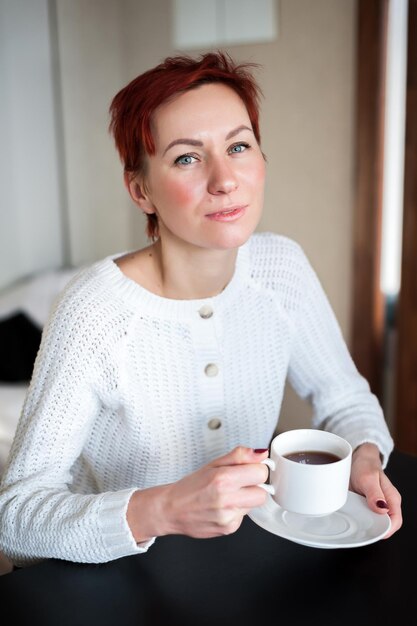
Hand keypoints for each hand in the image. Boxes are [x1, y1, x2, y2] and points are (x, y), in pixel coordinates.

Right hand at [127, 447, 268, 542]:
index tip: (248, 469)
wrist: (170, 509)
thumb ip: (239, 456)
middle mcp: (227, 500)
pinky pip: (244, 516)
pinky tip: (222, 506)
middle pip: (263, 493)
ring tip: (227, 495)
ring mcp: (228, 517)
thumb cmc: (189, 486)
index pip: (261, 473)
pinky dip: (237, 510)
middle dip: (254, 486)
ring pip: (254, 505)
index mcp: (223, 479)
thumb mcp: (213, 464)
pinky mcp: (229, 529)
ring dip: (245, 498)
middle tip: (239, 483)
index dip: (255, 469)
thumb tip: (260, 454)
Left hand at [349, 443, 401, 537]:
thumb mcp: (368, 477)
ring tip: (353, 522)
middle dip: (373, 529)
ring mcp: (375, 505)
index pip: (395, 522)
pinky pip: (364, 516)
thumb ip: (375, 493)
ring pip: (373, 522)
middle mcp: (386, 504)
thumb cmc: (365, 465)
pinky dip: (357, 518)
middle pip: (384, 525)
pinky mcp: (365, 505)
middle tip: (359, 528)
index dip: (386, 530)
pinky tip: (349, 516)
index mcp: (392, 499)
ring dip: (364, 524)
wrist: (356, 457)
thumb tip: (382, 509)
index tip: (373, 533)